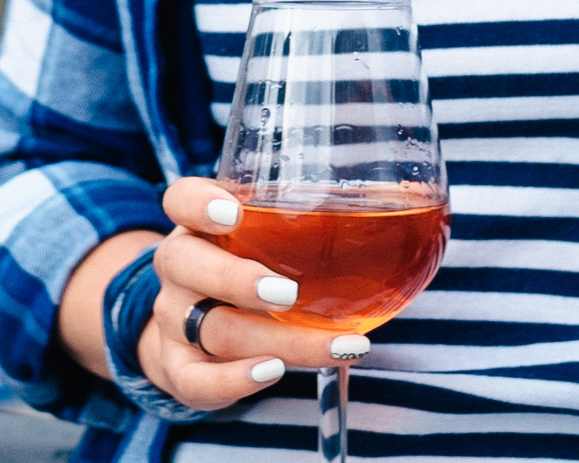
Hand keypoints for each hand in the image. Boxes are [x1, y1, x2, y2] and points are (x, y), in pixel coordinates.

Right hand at [137, 178, 371, 410]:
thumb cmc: (252, 268)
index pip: (181, 200)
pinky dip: (235, 380)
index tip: (234, 211)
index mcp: (199, 224)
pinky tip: (275, 373)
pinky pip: (196, 381)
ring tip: (333, 346)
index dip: (199, 203)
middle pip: (185, 265)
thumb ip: (320, 218)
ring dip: (275, 339)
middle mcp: (179, 269)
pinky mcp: (180, 371)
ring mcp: (173, 321)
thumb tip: (405, 196)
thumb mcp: (269, 237)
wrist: (197, 329)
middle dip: (236, 279)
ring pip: (212, 328)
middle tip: (289, 293)